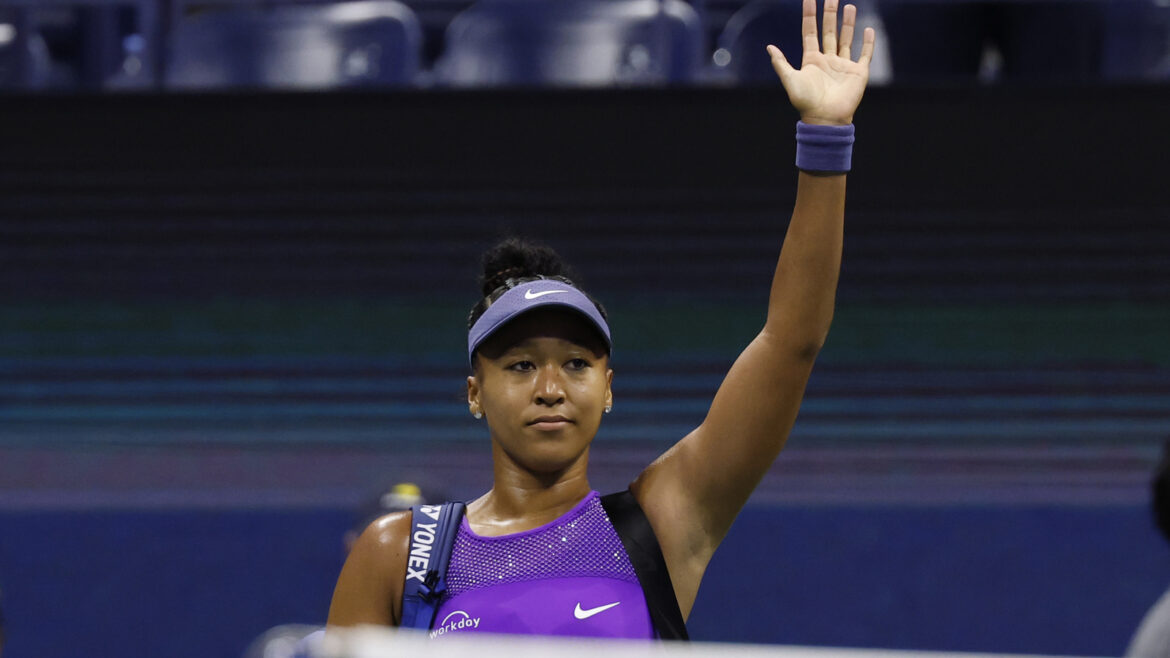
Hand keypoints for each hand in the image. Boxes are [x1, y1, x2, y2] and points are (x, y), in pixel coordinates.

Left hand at [767, 0, 874, 125]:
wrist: (825, 119)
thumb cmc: (806, 102)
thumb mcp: (790, 80)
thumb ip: (781, 63)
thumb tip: (769, 47)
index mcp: (812, 60)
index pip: (810, 31)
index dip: (810, 15)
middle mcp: (828, 60)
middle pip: (829, 31)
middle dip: (830, 13)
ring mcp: (843, 66)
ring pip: (846, 39)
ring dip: (848, 23)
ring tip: (849, 6)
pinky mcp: (858, 73)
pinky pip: (864, 54)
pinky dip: (868, 42)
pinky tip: (868, 29)